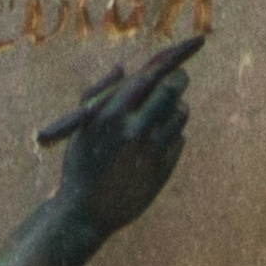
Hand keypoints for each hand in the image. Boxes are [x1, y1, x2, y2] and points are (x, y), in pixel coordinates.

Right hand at [39, 44, 194, 242]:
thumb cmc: (80, 163)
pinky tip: (158, 139)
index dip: (173, 60)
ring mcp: (152, 152)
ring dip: (177, 107)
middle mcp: (136, 129)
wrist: (86, 213)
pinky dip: (174, 133)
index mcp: (115, 112)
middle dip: (178, 80)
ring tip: (163, 112)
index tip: (184, 52)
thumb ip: (101, 90)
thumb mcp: (82, 124)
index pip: (153, 76)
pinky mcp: (163, 171)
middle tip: (179, 78)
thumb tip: (123, 67)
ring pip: (181, 114)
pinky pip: (180, 139)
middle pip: (172, 91)